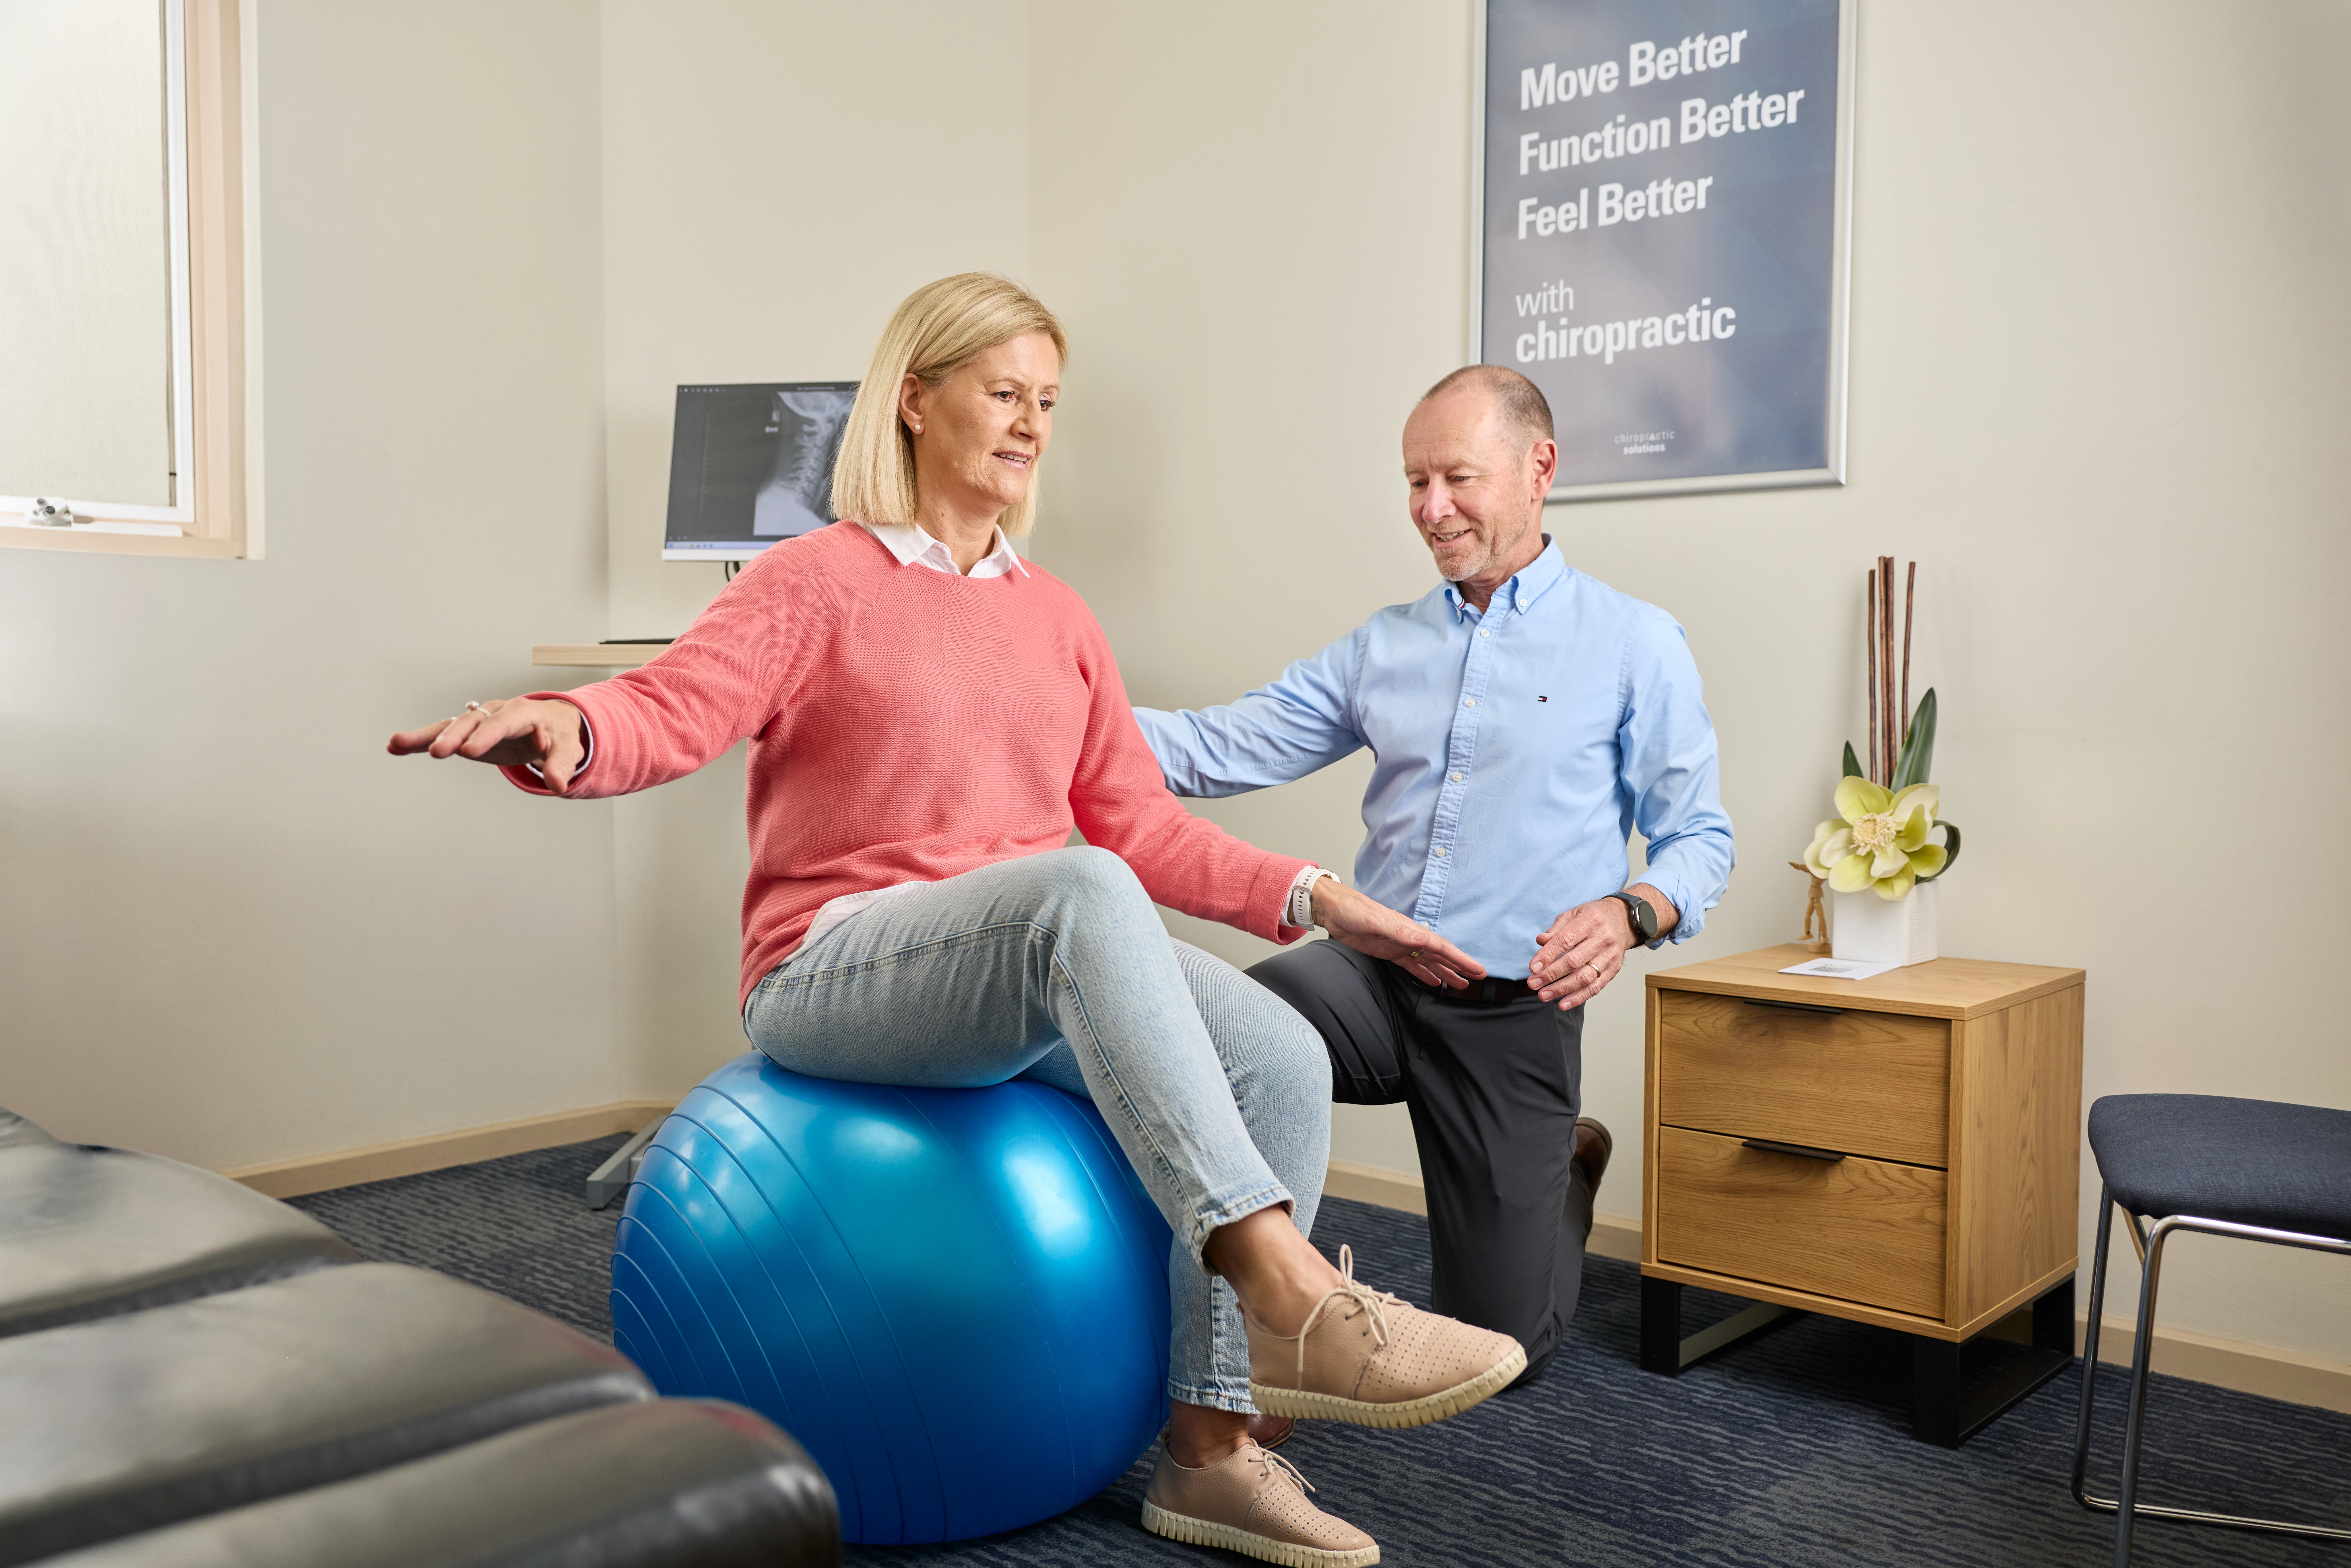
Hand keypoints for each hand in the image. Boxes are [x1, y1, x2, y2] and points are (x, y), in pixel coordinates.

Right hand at [387, 697, 587, 793]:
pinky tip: (396, 747)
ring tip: (397, 743)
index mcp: (523, 712)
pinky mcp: (467, 733)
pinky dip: (420, 741)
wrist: (551, 723)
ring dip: (425, 735)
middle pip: (471, 722)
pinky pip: (442, 734)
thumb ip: (562, 764)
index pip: (503, 722)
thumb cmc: (558, 734)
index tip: (469, 751)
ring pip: (449, 726)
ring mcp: (478, 722)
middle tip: (438, 752)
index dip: (486, 735)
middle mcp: (495, 712)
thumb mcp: (567, 748)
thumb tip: (559, 785)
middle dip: (454, 736)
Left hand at [1312, 879, 1486, 989]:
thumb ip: (1398, 930)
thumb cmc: (1353, 909)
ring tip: (1460, 985)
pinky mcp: (1388, 951)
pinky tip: (1433, 982)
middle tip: (1476, 979)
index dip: (1460, 959)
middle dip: (1458, 967)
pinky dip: (1424, 974)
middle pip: (1439, 955)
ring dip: (1444, 972)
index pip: (1441, 946)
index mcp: (1409, 930)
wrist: (1333, 909)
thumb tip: (1422, 939)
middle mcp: (1409, 938)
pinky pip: (1411, 965)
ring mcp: (1399, 945)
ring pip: (1428, 961)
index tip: (1477, 970)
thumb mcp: (1374, 919)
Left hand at [1528, 899, 1632, 1009]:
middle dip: (1550, 975)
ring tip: (1544, 995)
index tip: (1533, 968)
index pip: (1565, 941)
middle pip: (1574, 962)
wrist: (1623, 921)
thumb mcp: (1573, 914)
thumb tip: (1541, 942)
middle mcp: (1602, 939)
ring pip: (1584, 978)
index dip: (1547, 955)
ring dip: (1562, 989)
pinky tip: (1563, 1003)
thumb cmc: (1593, 918)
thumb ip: (1556, 929)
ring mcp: (1609, 956)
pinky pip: (1595, 987)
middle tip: (1533, 983)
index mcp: (1590, 921)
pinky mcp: (1613, 970)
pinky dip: (1578, 998)